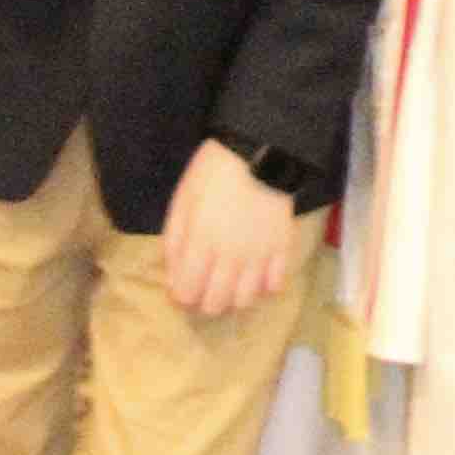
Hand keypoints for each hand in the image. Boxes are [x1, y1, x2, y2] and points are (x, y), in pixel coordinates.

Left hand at [160, 138, 298, 318]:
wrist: (259, 150)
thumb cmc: (212, 173)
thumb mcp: (181, 202)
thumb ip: (174, 242)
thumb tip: (173, 277)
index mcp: (200, 245)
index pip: (187, 293)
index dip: (181, 296)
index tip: (182, 287)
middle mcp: (229, 258)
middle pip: (216, 303)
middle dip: (205, 301)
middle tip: (205, 287)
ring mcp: (258, 256)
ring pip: (245, 301)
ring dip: (234, 298)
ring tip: (231, 284)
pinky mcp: (282, 249)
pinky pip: (275, 284)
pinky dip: (264, 287)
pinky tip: (258, 276)